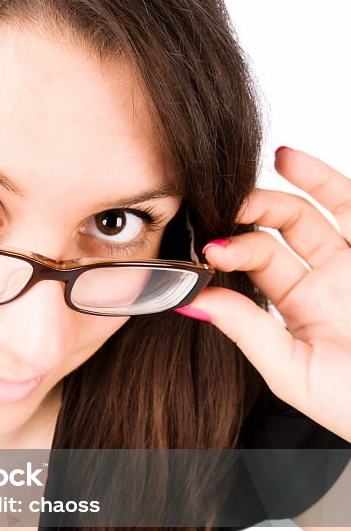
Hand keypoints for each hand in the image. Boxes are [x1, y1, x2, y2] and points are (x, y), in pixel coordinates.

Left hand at [176, 146, 350, 442]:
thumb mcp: (292, 372)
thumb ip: (247, 332)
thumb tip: (194, 301)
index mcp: (298, 310)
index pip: (254, 265)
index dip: (230, 251)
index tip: (209, 250)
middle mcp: (324, 281)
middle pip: (277, 231)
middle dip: (247, 214)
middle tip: (223, 205)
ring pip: (310, 212)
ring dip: (278, 189)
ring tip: (248, 173)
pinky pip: (348, 205)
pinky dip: (320, 179)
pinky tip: (288, 158)